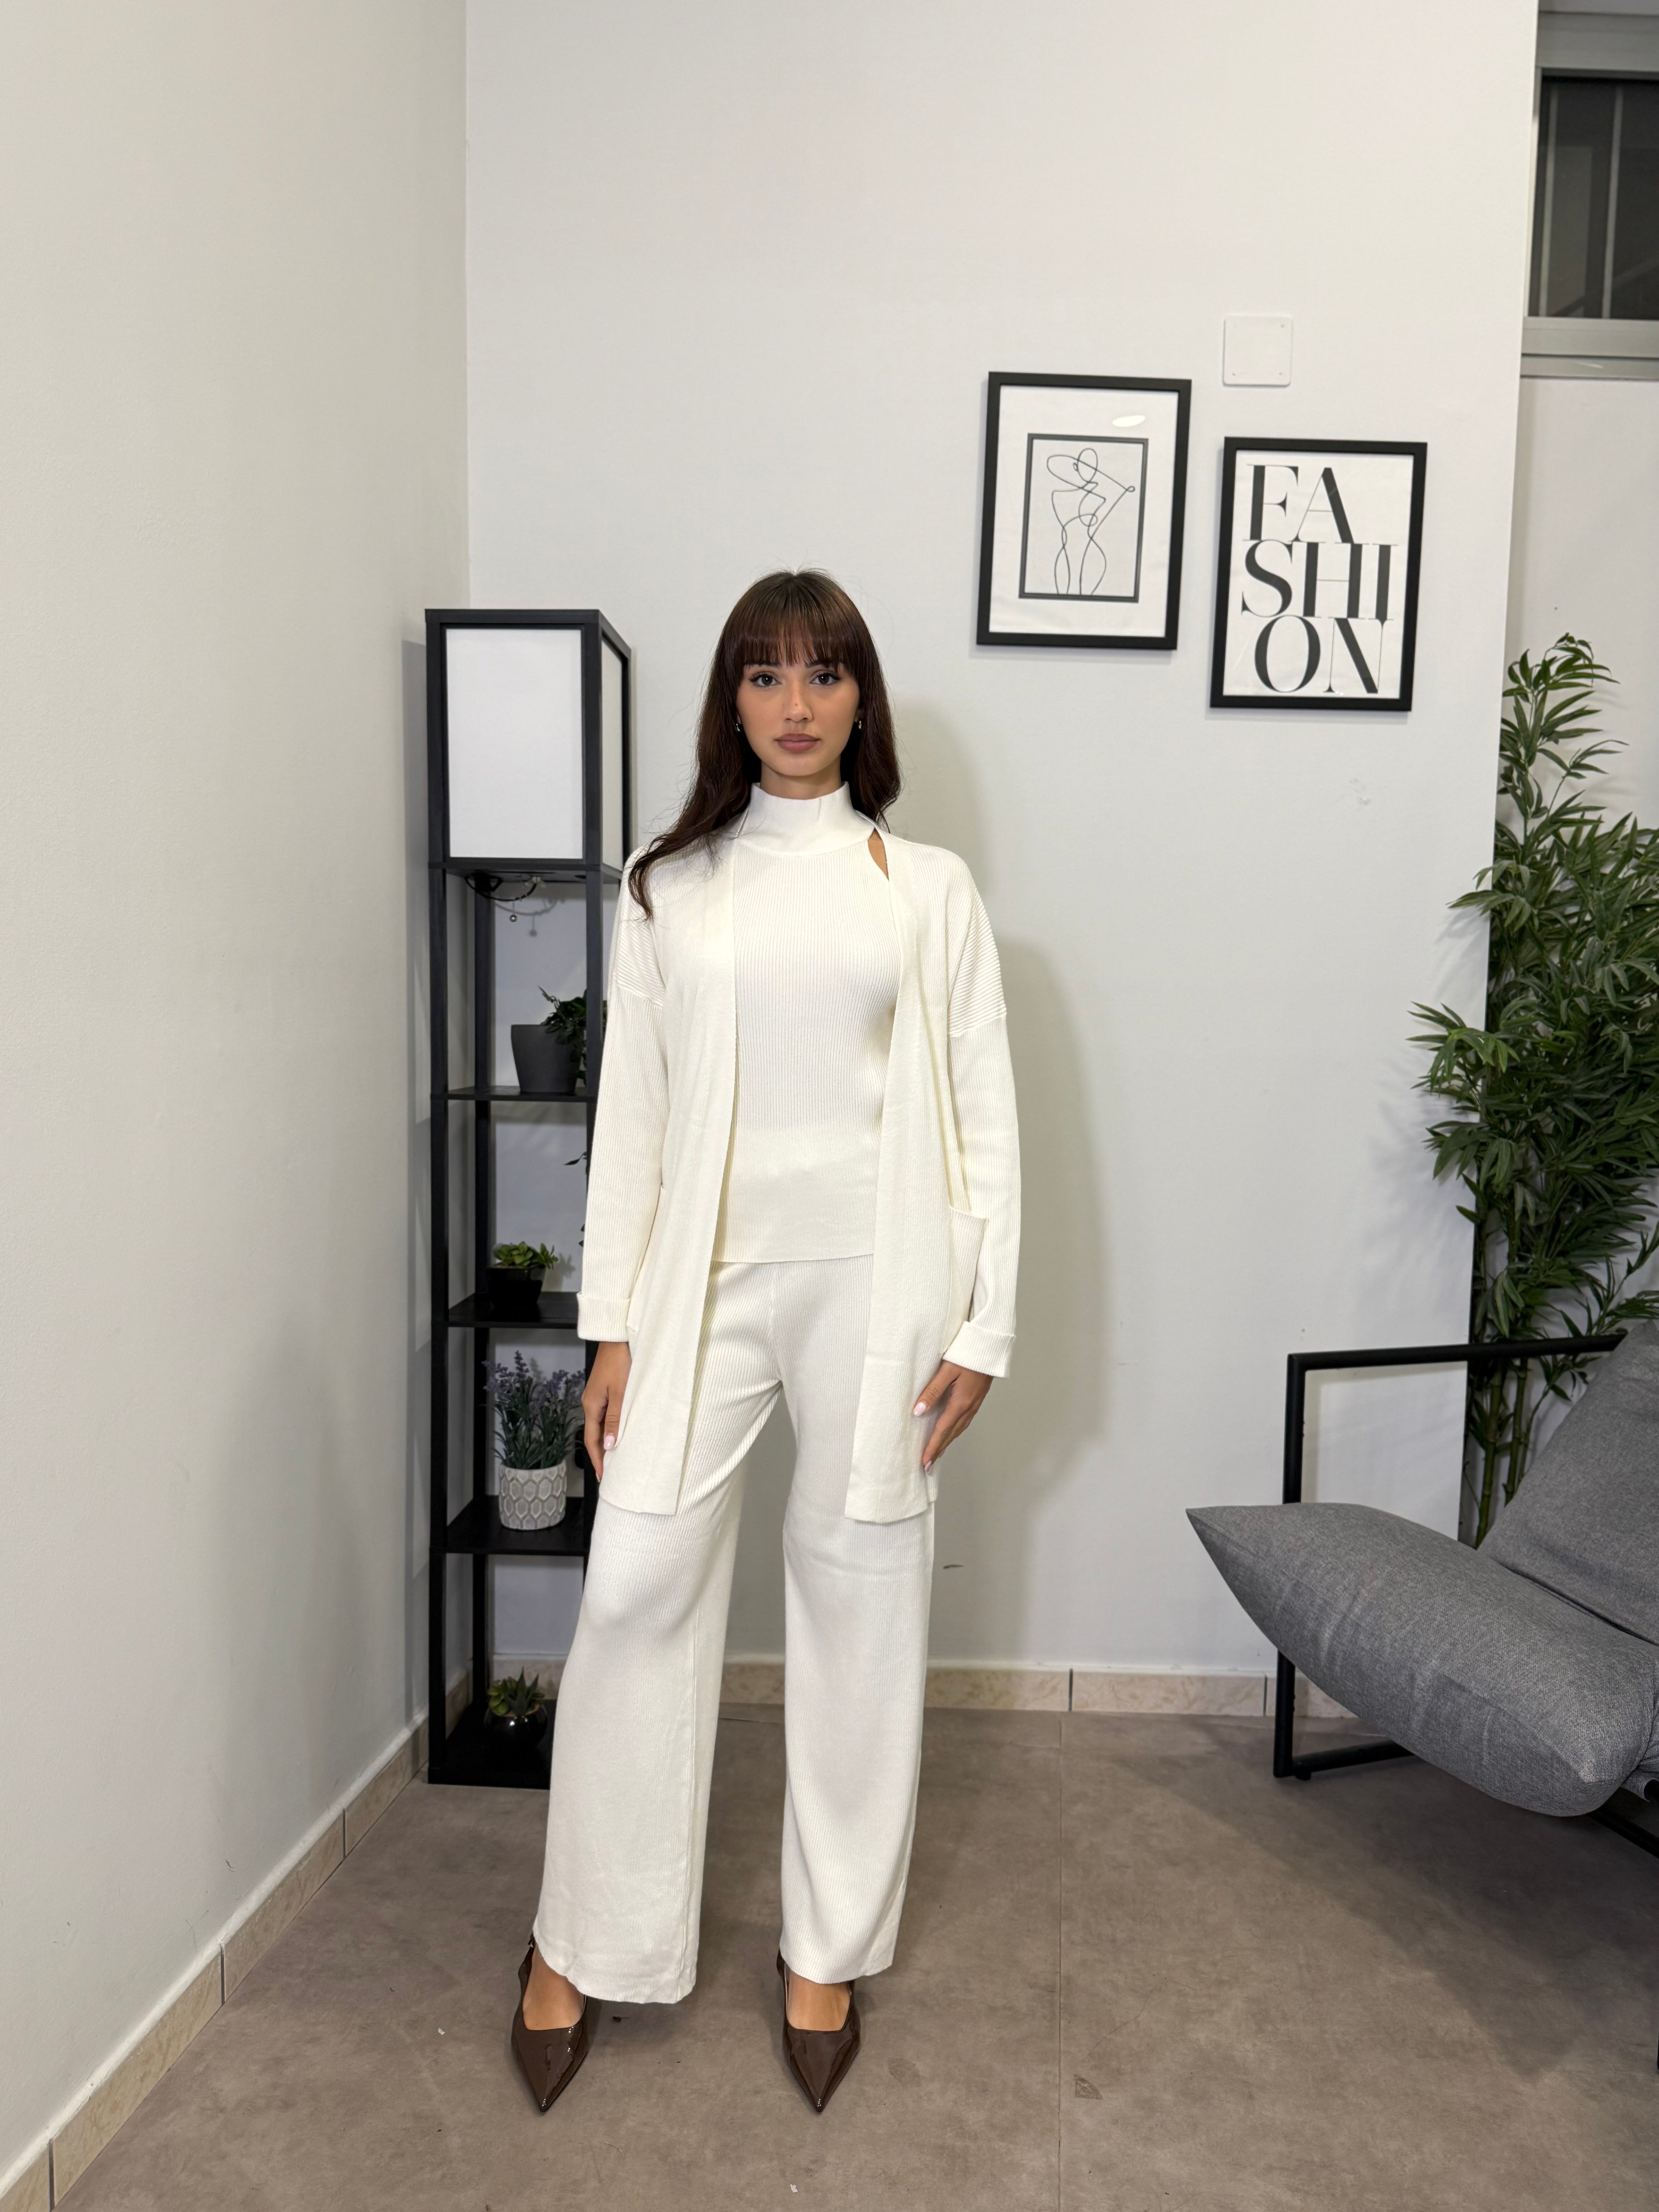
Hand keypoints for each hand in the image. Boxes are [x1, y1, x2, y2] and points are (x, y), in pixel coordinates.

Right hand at [582, 1342, 631, 1480]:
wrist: (618, 1338)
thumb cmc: (620, 1362)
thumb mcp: (621, 1394)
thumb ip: (615, 1420)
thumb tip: (610, 1445)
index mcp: (591, 1406)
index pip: (592, 1440)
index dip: (597, 1459)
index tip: (602, 1476)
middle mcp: (590, 1403)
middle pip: (594, 1434)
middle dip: (601, 1454)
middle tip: (610, 1472)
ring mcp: (597, 1396)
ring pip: (600, 1425)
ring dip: (606, 1441)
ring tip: (616, 1458)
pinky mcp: (604, 1390)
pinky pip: (605, 1414)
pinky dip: (610, 1427)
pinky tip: (619, 1432)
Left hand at [913, 1361, 990, 1471]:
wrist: (989, 1349)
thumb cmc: (967, 1355)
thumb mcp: (946, 1371)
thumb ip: (932, 1391)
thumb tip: (918, 1411)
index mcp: (960, 1403)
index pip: (942, 1431)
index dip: (932, 1448)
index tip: (924, 1463)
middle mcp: (968, 1408)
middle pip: (950, 1435)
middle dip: (938, 1451)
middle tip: (927, 1467)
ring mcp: (974, 1405)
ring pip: (958, 1430)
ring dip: (946, 1443)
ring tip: (937, 1454)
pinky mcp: (975, 1401)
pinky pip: (963, 1422)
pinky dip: (954, 1432)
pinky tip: (950, 1433)